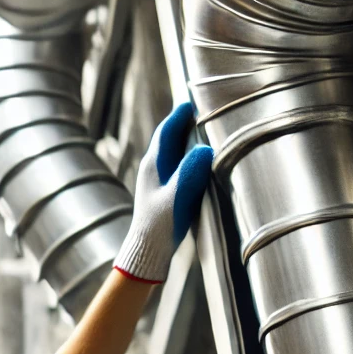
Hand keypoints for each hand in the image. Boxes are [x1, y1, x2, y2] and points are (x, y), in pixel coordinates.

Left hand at [113, 101, 212, 284]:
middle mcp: (153, 169)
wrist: (148, 252)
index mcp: (154, 165)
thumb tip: (204, 149)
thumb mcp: (176, 199)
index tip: (191, 102)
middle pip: (168, 138)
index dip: (179, 115)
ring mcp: (156, 180)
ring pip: (172, 152)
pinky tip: (197, 163)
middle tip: (199, 111)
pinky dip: (187, 157)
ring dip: (185, 140)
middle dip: (182, 124)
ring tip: (202, 130)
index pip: (166, 131)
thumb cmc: (160, 226)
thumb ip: (189, 173)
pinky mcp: (163, 192)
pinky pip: (176, 166)